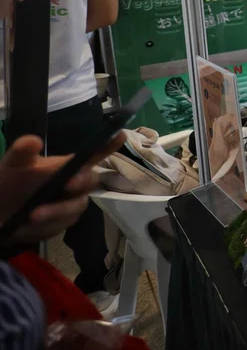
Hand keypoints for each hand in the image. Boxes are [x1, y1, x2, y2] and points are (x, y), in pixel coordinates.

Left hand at [0, 133, 124, 244]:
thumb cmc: (9, 183)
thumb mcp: (12, 165)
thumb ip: (21, 153)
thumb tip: (33, 140)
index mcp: (68, 165)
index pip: (94, 154)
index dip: (109, 145)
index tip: (121, 134)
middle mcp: (75, 184)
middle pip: (91, 181)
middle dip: (81, 183)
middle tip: (67, 184)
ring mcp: (71, 204)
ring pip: (75, 208)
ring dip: (55, 211)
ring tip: (31, 216)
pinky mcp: (62, 224)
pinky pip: (60, 226)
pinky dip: (42, 227)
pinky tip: (23, 227)